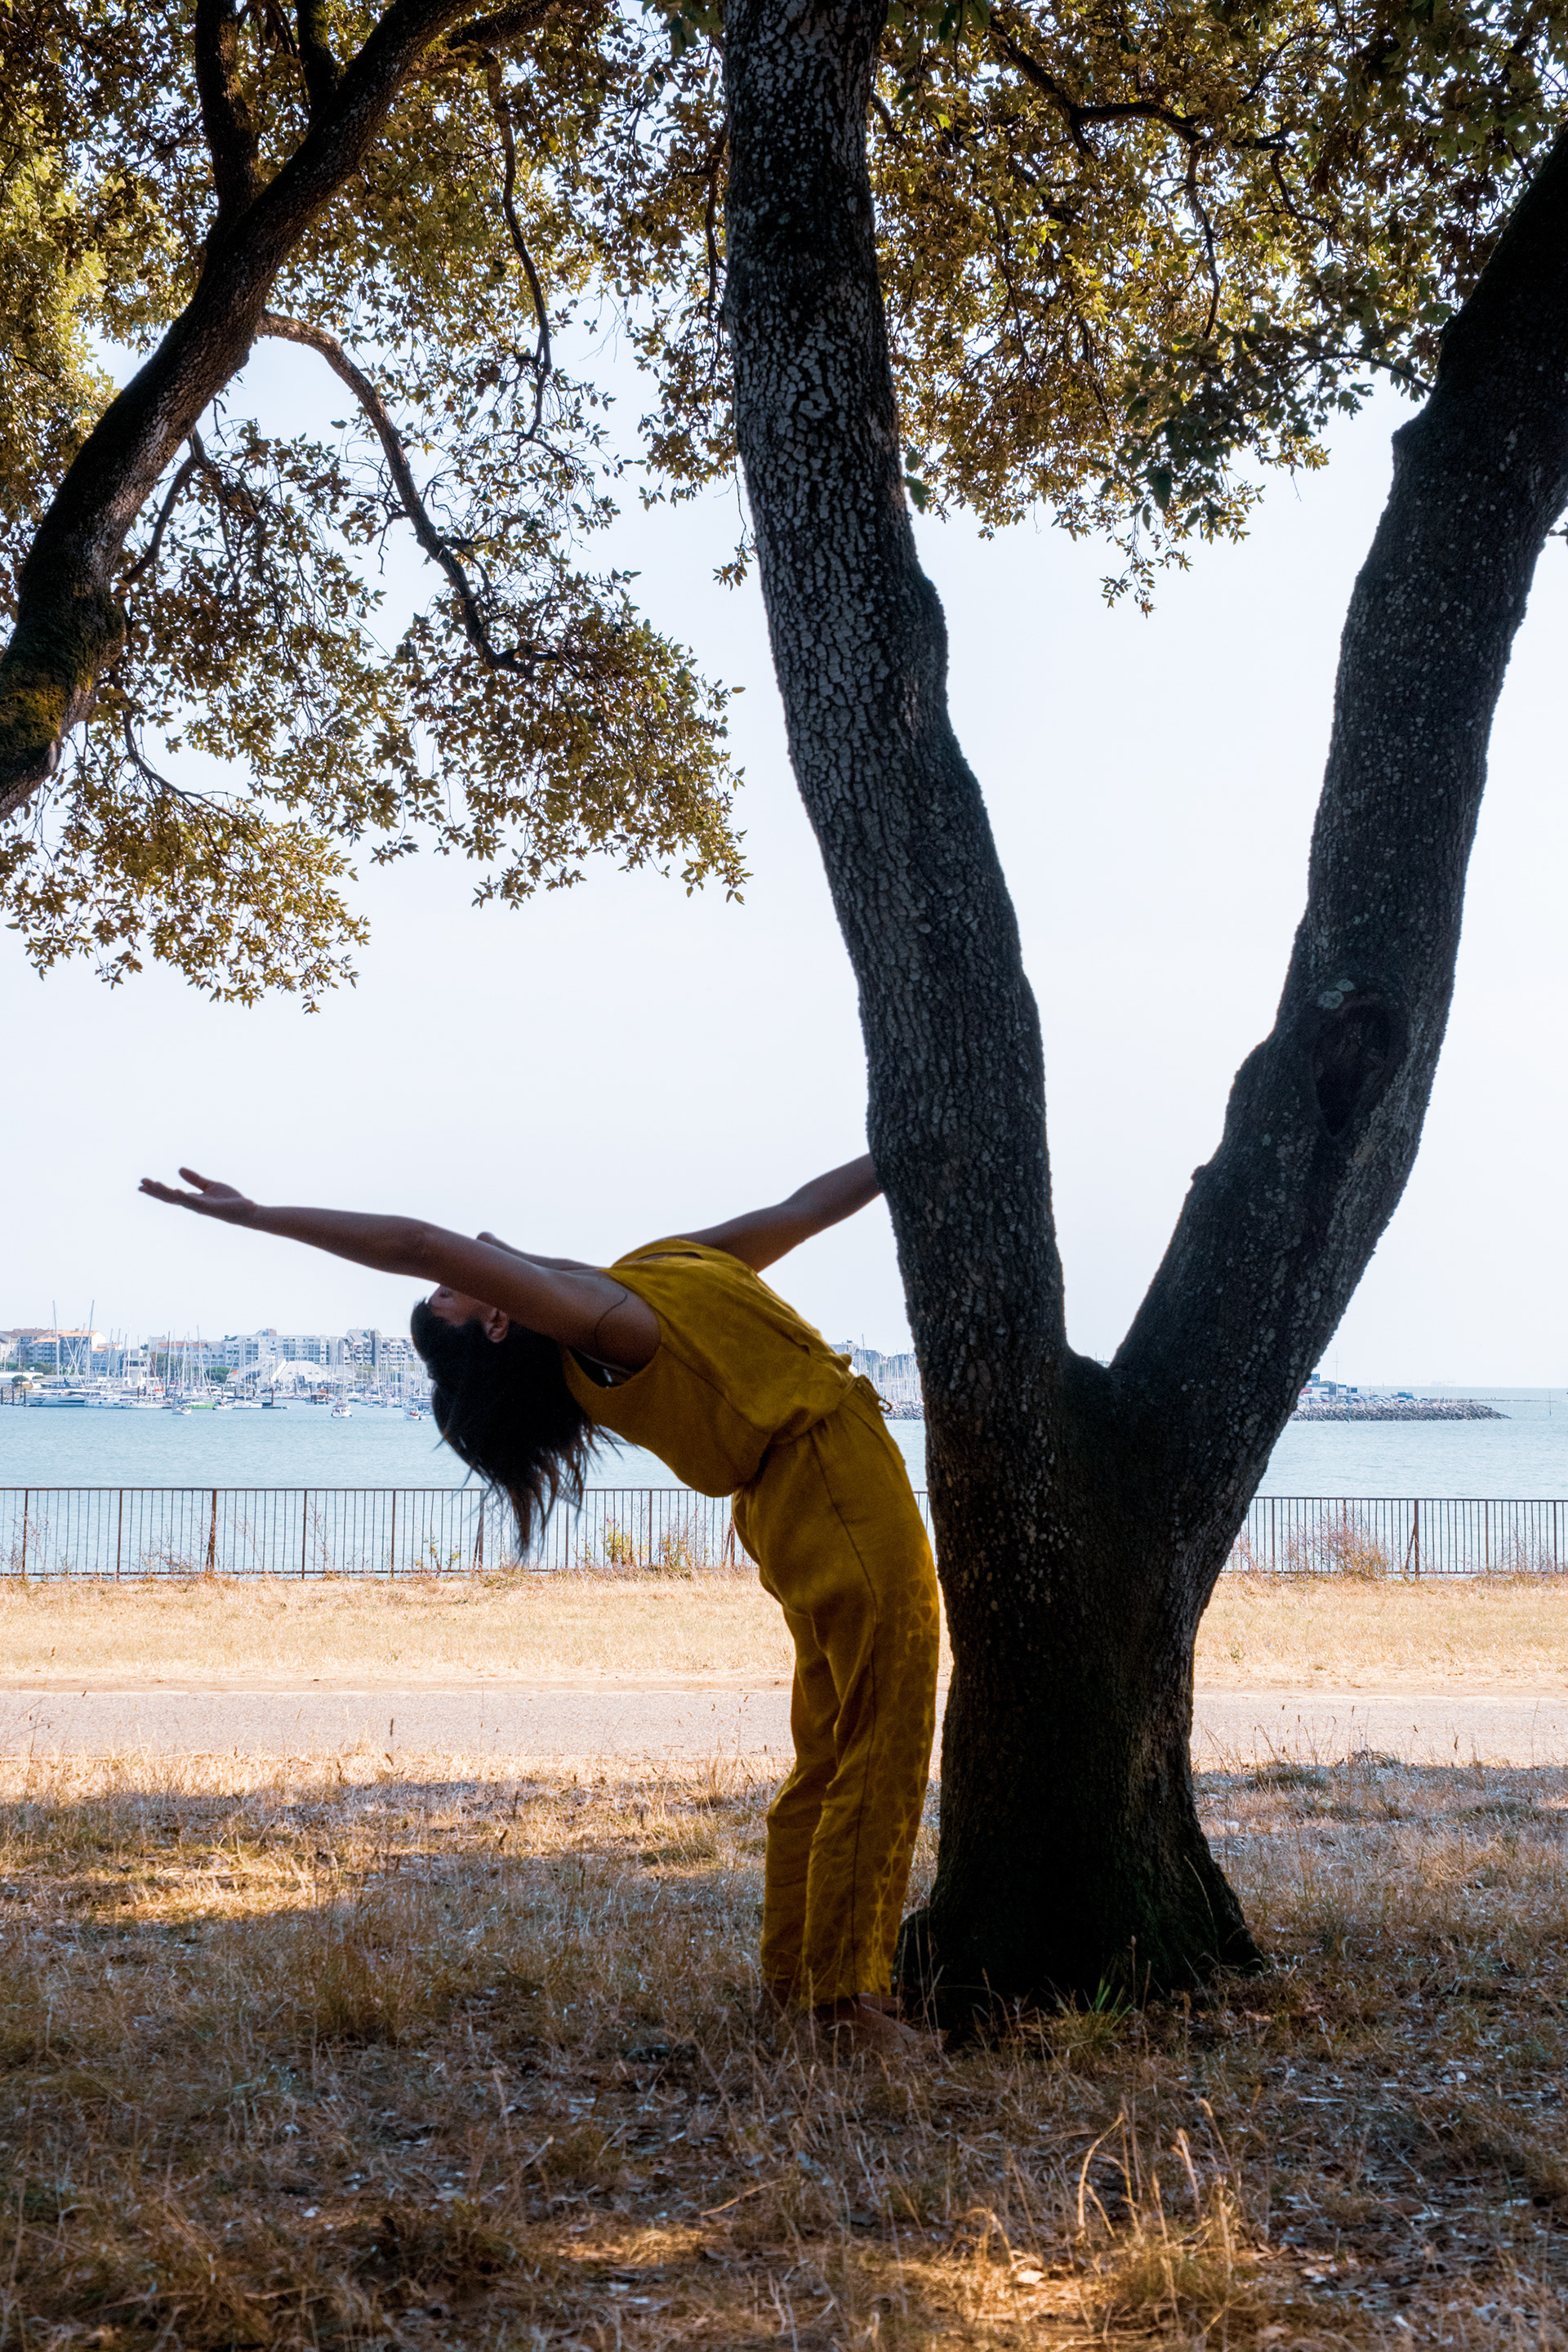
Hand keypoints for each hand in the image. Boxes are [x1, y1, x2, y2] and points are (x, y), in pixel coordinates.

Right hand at [139, 1168, 256, 1225]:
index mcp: (192, 1199)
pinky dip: (186, 1198)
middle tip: (139, 1185)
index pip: (169, 1194)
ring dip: (165, 1193)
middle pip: (169, 1197)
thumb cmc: (229, 1201)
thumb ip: (195, 1179)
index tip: (141, 1184)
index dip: (155, 1189)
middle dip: (154, 1191)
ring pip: (179, 1199)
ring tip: (153, 1185)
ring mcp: (200, 1207)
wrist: (246, 1211)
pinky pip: (195, 1203)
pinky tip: (177, 1192)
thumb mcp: (210, 1186)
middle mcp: (193, 1204)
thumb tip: (178, 1169)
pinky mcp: (210, 1208)